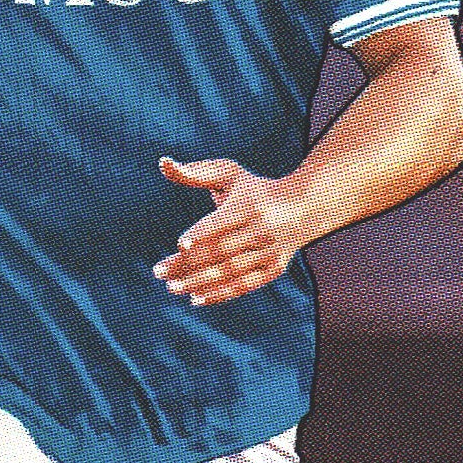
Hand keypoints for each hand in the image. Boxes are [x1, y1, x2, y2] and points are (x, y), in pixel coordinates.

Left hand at [154, 157, 304, 306]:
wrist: (304, 207)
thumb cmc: (255, 189)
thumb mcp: (229, 174)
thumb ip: (195, 172)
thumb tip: (163, 163)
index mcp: (250, 204)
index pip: (223, 222)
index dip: (202, 232)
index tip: (179, 244)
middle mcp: (262, 229)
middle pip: (221, 250)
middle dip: (188, 263)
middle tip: (159, 272)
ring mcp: (270, 251)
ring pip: (230, 271)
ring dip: (199, 282)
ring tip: (172, 287)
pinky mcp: (274, 269)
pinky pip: (244, 285)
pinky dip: (220, 294)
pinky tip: (195, 299)